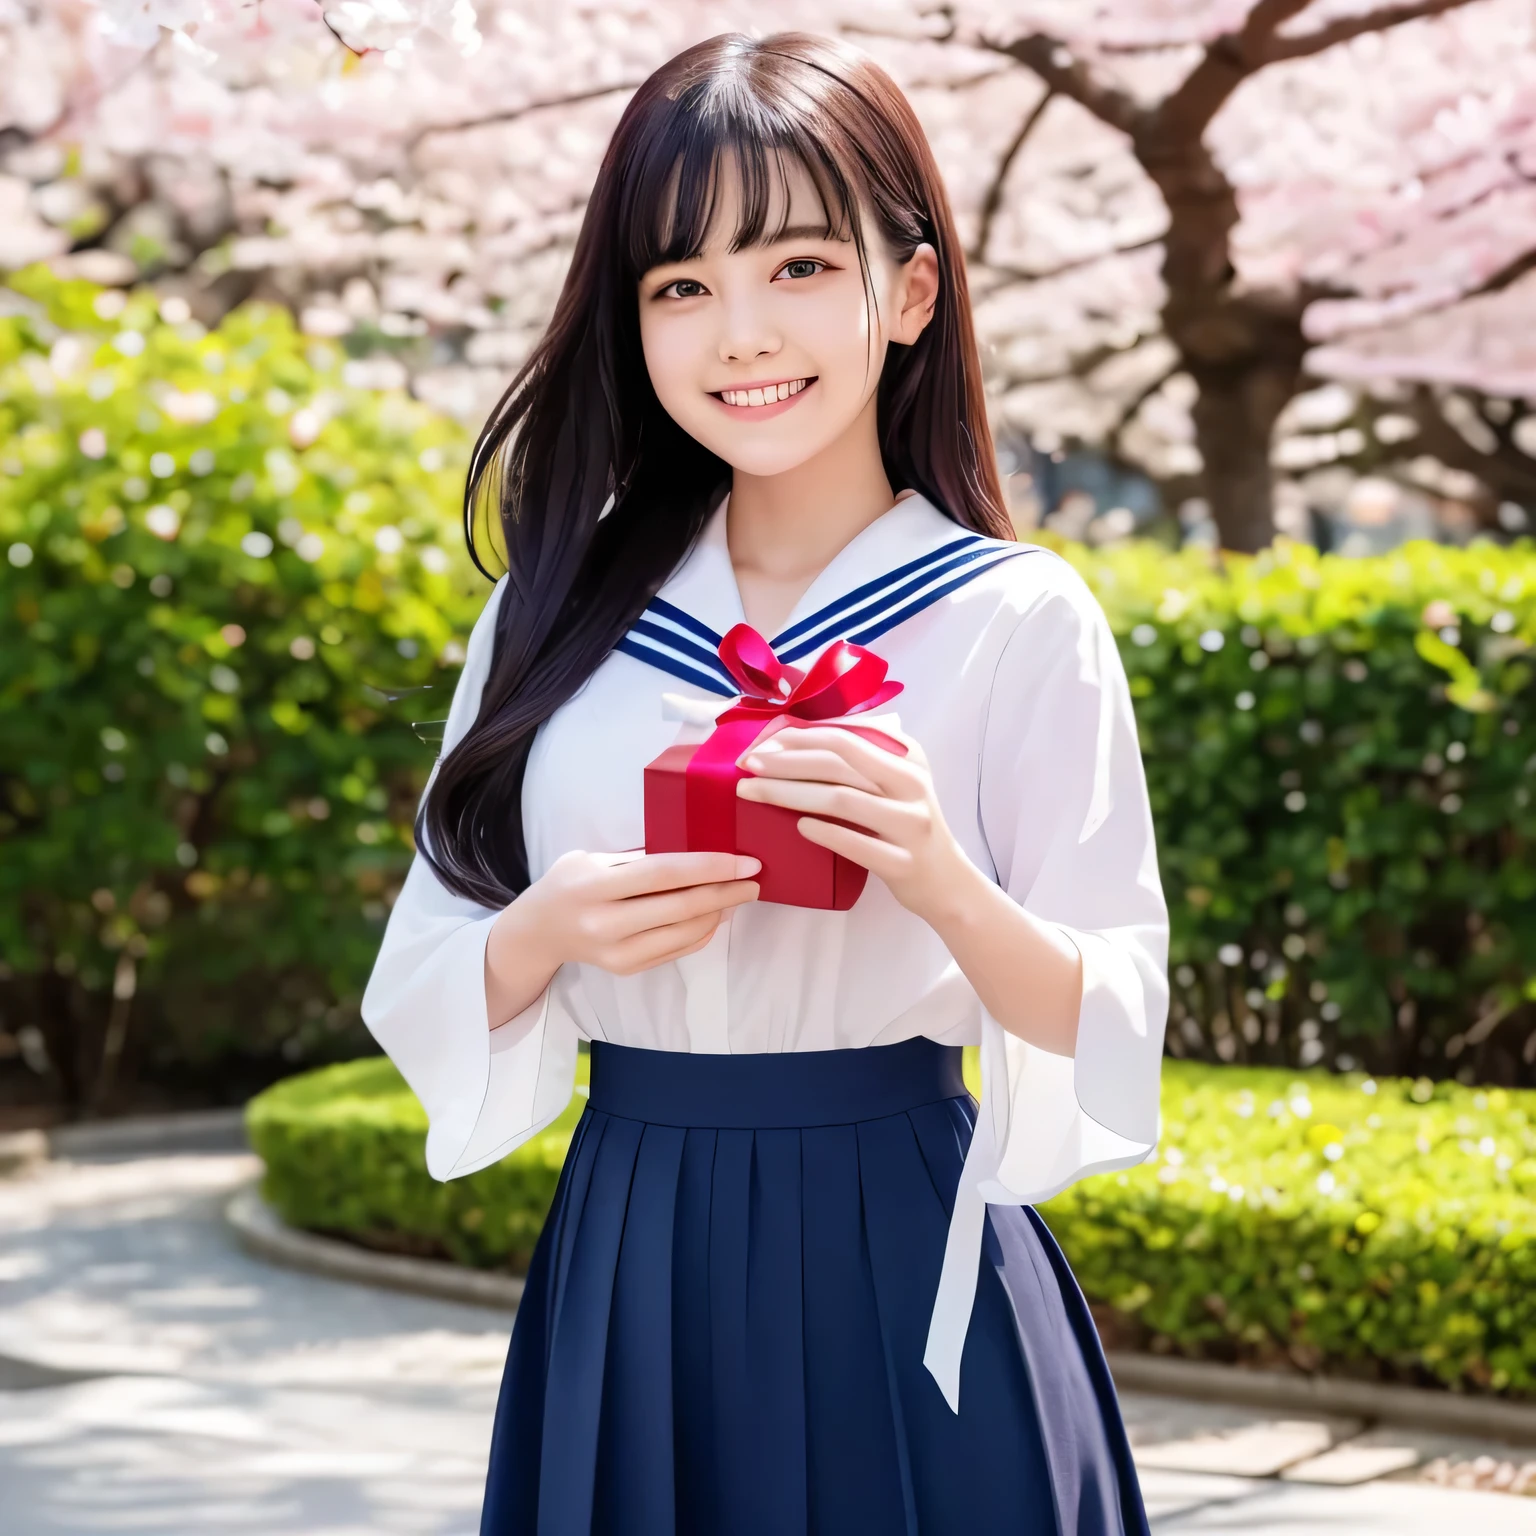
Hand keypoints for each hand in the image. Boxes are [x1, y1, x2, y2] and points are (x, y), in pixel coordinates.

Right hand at [485, 851, 759, 1028]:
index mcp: (594, 886)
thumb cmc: (569, 883)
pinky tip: (717, 913)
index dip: (709, 867)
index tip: (744, 861)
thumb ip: (638, 859)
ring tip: (740, 893)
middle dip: (726, 892)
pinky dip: (704, 931)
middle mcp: (604, 923)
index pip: (664, 874)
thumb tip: (699, 851)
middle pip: (681, 908)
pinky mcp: (627, 969)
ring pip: (685, 933)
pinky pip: (678, 949)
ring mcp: (616, 952)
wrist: (539, 932)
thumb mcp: (593, 859)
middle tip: (755, 879)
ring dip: (720, 912)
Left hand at [736, 725, 1084, 1055]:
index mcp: (908, 758)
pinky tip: (797, 827)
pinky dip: (824, 832)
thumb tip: (798, 737)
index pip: (845, 737)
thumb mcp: (897, 782)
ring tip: (754, 793)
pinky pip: (856, 843)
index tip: (762, 743)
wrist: (946, 882)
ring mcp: (910, 825)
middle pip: (838, 763)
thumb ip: (863, 757)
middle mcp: (912, 786)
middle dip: (786, 761)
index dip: (799, 737)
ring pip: (841, 800)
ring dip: (790, 794)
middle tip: (748, 765)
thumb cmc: (907, 826)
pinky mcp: (903, 862)